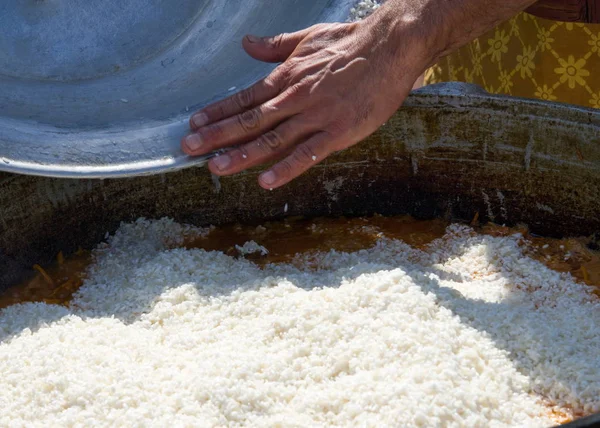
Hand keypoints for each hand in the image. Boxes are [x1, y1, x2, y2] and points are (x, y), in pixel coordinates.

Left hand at [181, 19, 424, 188]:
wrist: (390, 47)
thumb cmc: (349, 43)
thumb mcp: (307, 38)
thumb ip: (275, 46)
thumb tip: (246, 43)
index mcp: (286, 78)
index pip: (244, 99)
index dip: (217, 112)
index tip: (194, 123)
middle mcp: (294, 98)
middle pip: (249, 121)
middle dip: (216, 135)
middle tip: (188, 148)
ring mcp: (315, 116)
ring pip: (272, 140)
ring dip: (242, 154)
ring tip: (215, 167)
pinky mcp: (338, 132)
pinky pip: (308, 154)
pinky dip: (286, 169)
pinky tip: (265, 181)